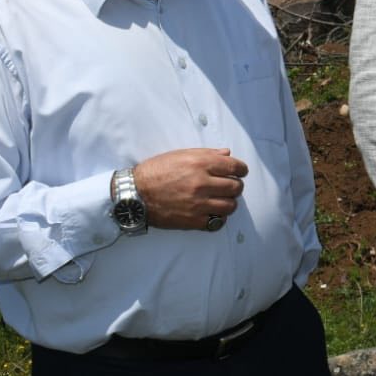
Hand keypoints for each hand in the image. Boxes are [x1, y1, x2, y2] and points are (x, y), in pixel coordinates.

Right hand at [131, 148, 247, 230]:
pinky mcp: (192, 221)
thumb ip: (207, 154)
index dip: (241, 169)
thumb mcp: (180, 155)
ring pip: (230, 206)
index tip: (240, 171)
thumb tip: (227, 154)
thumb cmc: (156, 171)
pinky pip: (217, 222)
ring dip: (229, 202)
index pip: (235, 167)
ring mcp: (198, 204)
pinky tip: (211, 212)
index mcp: (200, 164)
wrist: (135, 194)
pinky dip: (218, 217)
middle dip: (236, 185)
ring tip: (220, 199)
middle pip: (236, 187)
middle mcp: (202, 183)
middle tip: (229, 185)